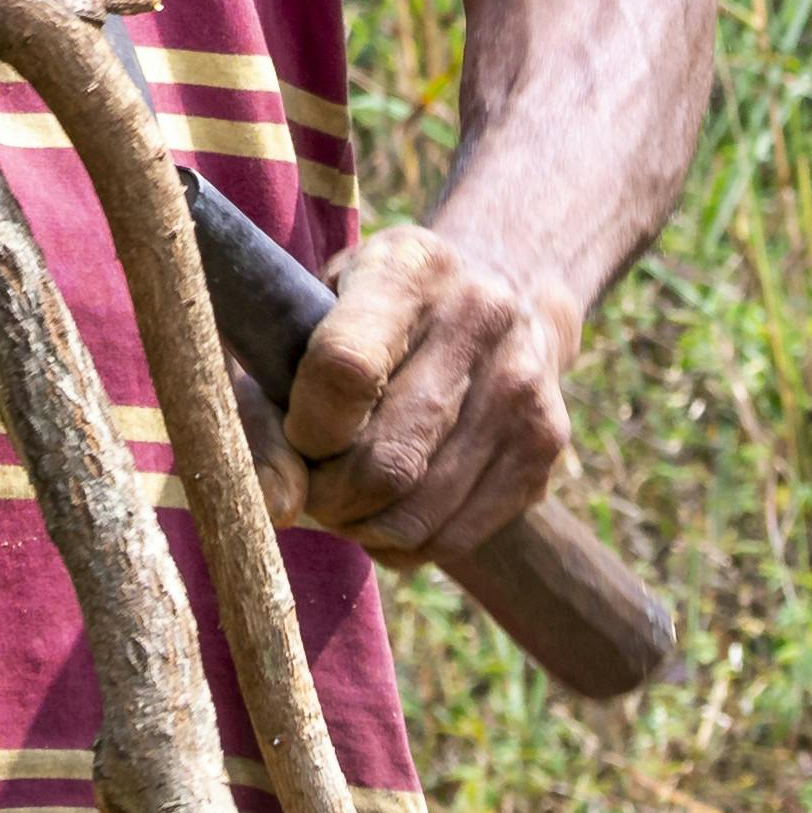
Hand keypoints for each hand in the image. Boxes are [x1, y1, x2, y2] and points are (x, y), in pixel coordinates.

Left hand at [281, 219, 579, 565]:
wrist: (506, 284)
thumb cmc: (373, 312)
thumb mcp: (309, 319)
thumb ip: (265, 408)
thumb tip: (275, 509)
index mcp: (407, 269)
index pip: (345, 370)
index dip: (306, 428)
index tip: (298, 432)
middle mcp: (478, 319)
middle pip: (386, 460)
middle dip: (329, 496)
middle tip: (314, 483)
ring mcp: (521, 386)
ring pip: (418, 515)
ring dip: (361, 526)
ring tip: (347, 497)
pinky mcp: (546, 444)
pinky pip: (453, 538)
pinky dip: (402, 543)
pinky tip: (390, 507)